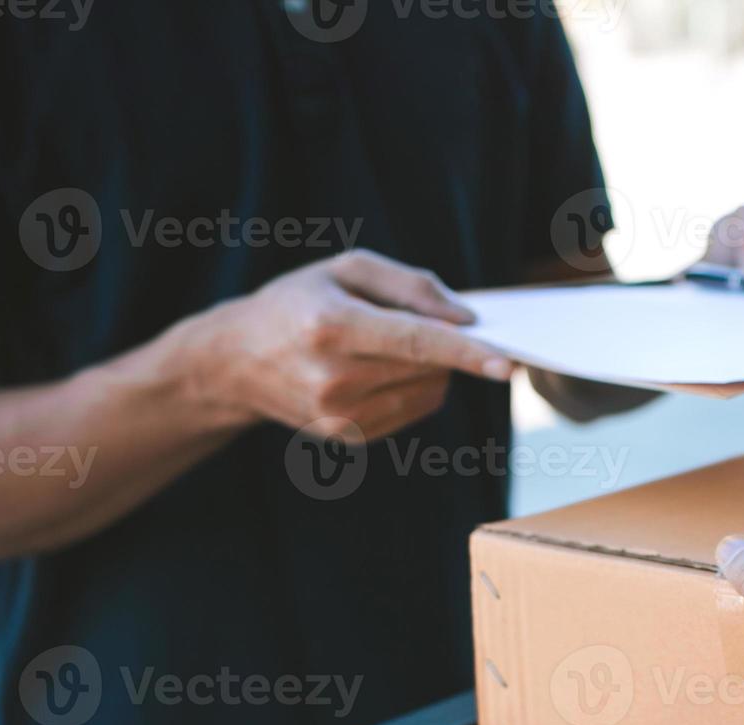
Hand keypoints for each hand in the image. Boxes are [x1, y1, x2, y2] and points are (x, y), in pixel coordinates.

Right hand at [176, 249, 512, 440]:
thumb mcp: (345, 268)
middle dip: (450, 345)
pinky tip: (380, 370)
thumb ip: (410, 285)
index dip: (466, 353)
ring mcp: (339, 416)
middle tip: (436, 323)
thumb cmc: (298, 301)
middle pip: (429, 366)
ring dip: (434, 367)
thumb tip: (465, 318)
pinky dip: (415, 386)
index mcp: (331, 328)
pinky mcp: (348, 437)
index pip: (416, 343)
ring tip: (390, 345)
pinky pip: (413, 410)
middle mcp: (334, 379)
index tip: (508, 363)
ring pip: (429, 392)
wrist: (235, 362)